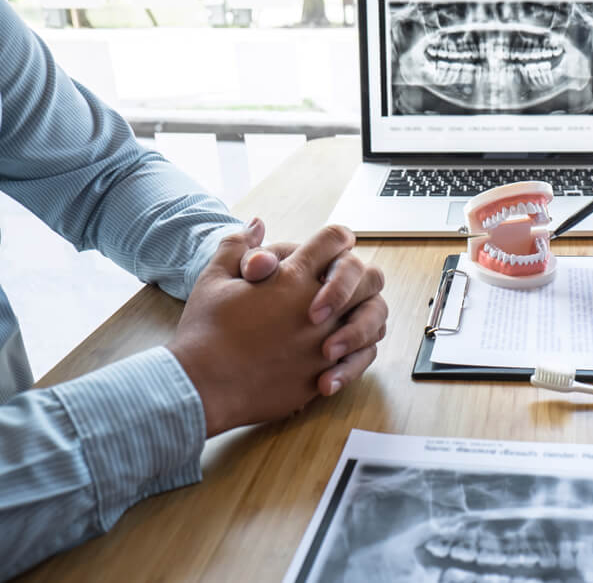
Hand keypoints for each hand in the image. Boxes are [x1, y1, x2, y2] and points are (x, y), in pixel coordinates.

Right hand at [168, 224, 386, 436]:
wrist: (201, 386)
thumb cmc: (204, 331)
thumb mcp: (214, 279)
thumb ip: (238, 246)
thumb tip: (257, 223)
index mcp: (292, 276)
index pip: (334, 240)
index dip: (337, 238)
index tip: (333, 245)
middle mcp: (318, 306)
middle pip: (366, 275)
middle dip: (359, 274)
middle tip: (346, 281)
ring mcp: (326, 341)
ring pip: (374, 316)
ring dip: (365, 311)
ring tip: (348, 315)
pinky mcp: (325, 372)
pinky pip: (362, 356)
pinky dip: (359, 349)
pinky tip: (343, 348)